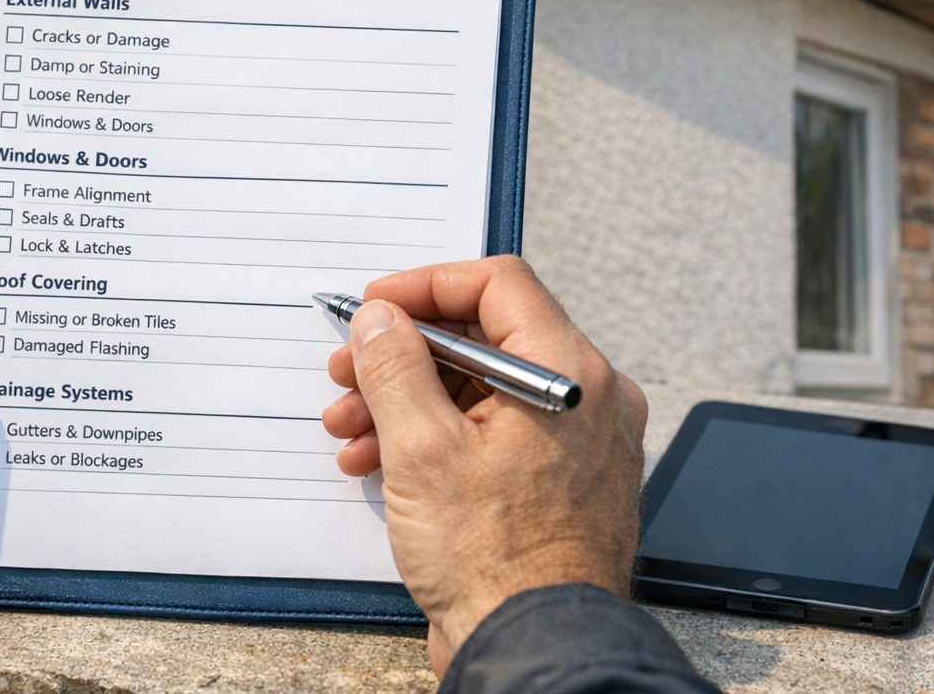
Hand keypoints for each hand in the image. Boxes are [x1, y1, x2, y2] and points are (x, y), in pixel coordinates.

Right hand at [321, 256, 646, 676]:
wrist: (534, 650)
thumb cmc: (499, 564)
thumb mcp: (423, 449)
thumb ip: (396, 366)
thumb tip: (382, 319)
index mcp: (570, 374)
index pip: (498, 284)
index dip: (425, 286)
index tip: (376, 307)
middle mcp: (586, 399)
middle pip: (483, 338)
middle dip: (402, 355)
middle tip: (348, 370)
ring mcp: (575, 443)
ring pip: (479, 390)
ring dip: (405, 401)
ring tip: (349, 427)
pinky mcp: (556, 481)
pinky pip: (491, 433)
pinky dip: (433, 438)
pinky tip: (378, 462)